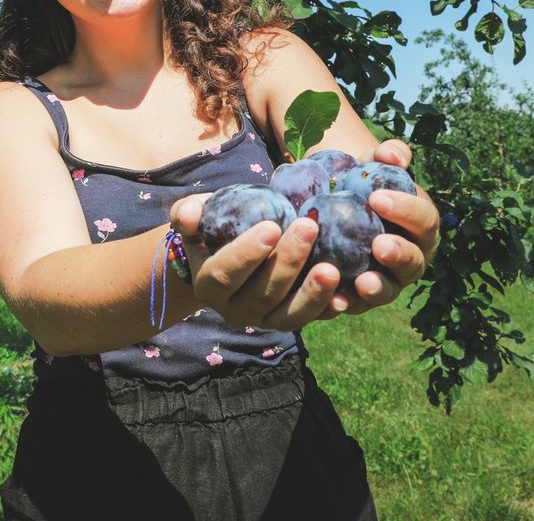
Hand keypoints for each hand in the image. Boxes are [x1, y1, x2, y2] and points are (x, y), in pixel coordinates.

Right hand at [168, 193, 342, 330]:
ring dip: (312, 294)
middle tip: (309, 226)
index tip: (272, 226)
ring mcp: (264, 319)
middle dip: (287, 262)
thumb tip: (188, 215)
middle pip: (262, 294)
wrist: (229, 253)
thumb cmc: (213, 227)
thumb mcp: (195, 215)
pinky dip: (328, 309)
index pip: (225, 273)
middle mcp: (235, 310)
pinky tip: (347, 295)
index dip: (247, 253)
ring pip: (288, 316)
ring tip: (332, 269)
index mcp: (209, 284)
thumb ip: (186, 214)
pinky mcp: (290, 320)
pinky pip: (310, 320)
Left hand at [342, 138, 439, 314]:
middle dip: (399, 254)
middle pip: (414, 261)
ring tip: (364, 282)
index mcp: (420, 226)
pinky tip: (333, 301)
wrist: (335, 204)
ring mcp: (388, 281)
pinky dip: (346, 304)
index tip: (376, 198)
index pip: (424, 219)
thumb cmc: (362, 183)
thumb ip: (387, 155)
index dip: (405, 210)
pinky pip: (356, 305)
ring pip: (390, 290)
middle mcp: (411, 258)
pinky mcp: (361, 298)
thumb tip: (392, 154)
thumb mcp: (373, 164)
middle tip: (379, 244)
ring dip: (378, 288)